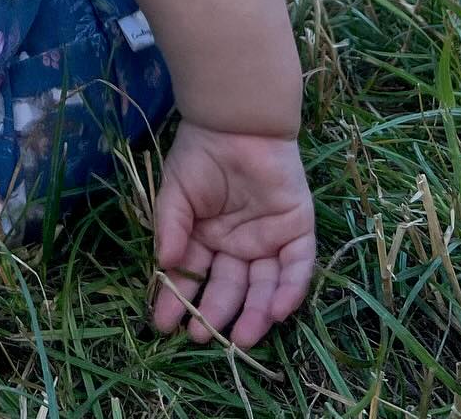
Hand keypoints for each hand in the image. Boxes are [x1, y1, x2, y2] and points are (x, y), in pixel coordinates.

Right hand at [151, 121, 314, 348]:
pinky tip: (277, 313)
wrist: (235, 121)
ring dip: (254, 314)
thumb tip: (162, 264)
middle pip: (229, 287)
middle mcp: (238, 246)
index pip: (194, 277)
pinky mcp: (297, 231)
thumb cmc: (201, 153)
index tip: (163, 324)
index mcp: (207, 238)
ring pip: (264, 286)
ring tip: (241, 338)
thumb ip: (171, 227)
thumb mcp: (175, 192)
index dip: (178, 300)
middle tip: (201, 337)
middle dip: (215, 314)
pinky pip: (297, 268)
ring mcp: (268, 241)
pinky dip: (290, 291)